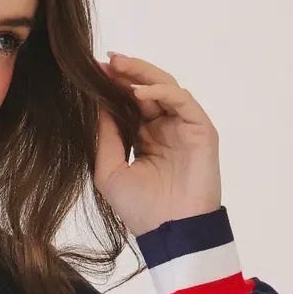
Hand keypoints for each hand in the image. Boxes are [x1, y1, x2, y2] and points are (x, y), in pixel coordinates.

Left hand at [94, 52, 222, 236]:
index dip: (113, 86)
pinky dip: (161, 92)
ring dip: (142, 74)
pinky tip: (139, 92)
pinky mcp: (201, 129)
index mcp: (144, 138)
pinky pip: (181, 100)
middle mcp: (165, 128)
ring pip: (165, 87)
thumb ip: (105, 137)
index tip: (92, 71)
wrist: (171, 233)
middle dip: (126, 72)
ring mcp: (183, 127)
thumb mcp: (109, 171)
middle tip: (106, 60)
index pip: (129, 103)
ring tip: (118, 66)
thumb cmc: (140, 210)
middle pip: (147, 89)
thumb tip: (95, 104)